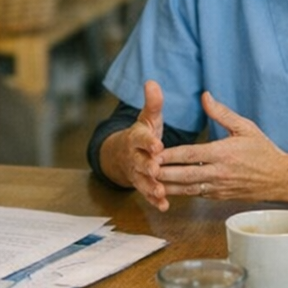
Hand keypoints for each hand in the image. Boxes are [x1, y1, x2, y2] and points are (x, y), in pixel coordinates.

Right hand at [110, 80, 170, 209]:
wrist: (124, 155)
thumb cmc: (143, 134)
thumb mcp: (148, 118)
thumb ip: (152, 103)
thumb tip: (152, 82)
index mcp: (136, 138)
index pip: (141, 139)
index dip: (148, 142)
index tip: (157, 145)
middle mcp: (134, 157)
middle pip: (140, 162)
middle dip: (148, 166)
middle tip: (156, 170)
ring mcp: (137, 173)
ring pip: (142, 181)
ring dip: (151, 187)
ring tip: (160, 192)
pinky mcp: (142, 185)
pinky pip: (147, 194)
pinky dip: (154, 200)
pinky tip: (164, 206)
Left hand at [157, 92, 287, 201]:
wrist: (279, 178)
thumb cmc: (262, 150)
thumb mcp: (245, 127)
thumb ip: (222, 113)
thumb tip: (205, 96)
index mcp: (224, 153)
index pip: (191, 154)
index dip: (171, 154)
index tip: (154, 152)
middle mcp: (219, 172)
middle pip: (185, 174)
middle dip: (164, 173)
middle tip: (145, 169)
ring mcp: (219, 187)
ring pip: (188, 188)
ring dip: (168, 186)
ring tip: (149, 183)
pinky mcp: (219, 196)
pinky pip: (196, 195)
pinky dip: (181, 193)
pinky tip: (166, 190)